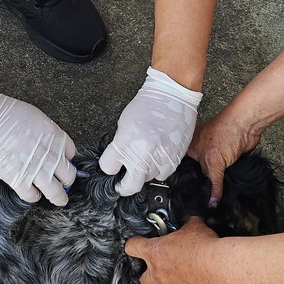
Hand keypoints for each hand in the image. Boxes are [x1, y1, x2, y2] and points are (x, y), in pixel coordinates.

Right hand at [0, 81, 76, 205]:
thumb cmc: (7, 114)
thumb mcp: (38, 118)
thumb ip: (48, 135)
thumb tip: (50, 145)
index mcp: (57, 138)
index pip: (72, 155)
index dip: (65, 159)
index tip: (61, 162)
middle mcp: (51, 156)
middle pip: (69, 176)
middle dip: (66, 179)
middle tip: (63, 182)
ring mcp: (37, 171)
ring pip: (57, 194)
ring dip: (58, 197)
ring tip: (58, 199)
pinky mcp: (19, 181)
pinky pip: (33, 197)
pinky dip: (33, 196)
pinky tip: (31, 192)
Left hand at [98, 67, 202, 196]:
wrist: (173, 96)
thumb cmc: (148, 105)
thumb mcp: (124, 123)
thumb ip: (120, 144)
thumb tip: (117, 161)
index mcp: (126, 140)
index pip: (108, 168)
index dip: (108, 167)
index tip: (111, 166)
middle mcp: (143, 152)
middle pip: (129, 186)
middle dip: (123, 187)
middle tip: (122, 184)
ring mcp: (160, 157)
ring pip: (147, 179)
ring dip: (143, 173)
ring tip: (145, 158)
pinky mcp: (175, 158)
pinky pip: (163, 174)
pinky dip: (158, 169)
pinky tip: (157, 156)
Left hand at [125, 218, 219, 283]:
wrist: (216, 267)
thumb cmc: (202, 247)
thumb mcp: (193, 226)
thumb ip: (187, 224)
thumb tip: (191, 220)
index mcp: (154, 252)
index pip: (133, 247)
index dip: (134, 244)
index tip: (136, 244)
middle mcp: (158, 273)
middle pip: (143, 280)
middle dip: (149, 275)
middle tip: (158, 268)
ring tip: (176, 278)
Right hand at [190, 105, 263, 207]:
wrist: (246, 126)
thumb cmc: (225, 133)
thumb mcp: (213, 164)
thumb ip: (213, 184)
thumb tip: (211, 202)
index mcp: (189, 149)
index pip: (184, 170)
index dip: (186, 183)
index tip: (189, 196)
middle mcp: (199, 151)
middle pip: (198, 173)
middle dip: (202, 184)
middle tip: (202, 200)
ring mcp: (213, 154)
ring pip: (211, 173)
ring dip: (214, 182)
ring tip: (213, 196)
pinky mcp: (226, 158)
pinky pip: (222, 172)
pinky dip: (224, 178)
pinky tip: (224, 187)